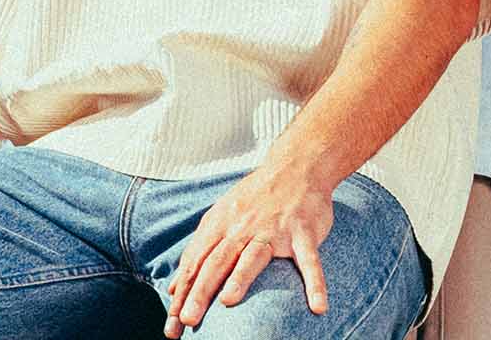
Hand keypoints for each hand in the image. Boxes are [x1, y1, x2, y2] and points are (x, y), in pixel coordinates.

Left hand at [163, 160, 335, 336]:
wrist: (298, 166)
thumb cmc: (256, 197)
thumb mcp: (220, 217)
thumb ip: (198, 250)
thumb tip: (174, 287)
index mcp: (221, 225)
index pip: (196, 263)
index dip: (183, 293)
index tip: (173, 325)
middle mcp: (244, 228)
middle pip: (218, 261)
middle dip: (201, 290)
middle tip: (187, 318)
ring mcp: (275, 230)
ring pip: (254, 256)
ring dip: (241, 278)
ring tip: (228, 302)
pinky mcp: (304, 232)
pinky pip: (309, 260)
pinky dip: (315, 282)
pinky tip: (318, 306)